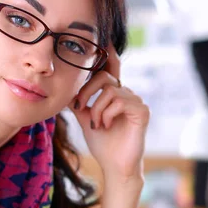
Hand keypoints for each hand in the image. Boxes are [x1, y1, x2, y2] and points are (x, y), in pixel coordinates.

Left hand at [72, 43, 149, 180]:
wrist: (114, 166)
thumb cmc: (102, 144)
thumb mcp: (86, 118)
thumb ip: (80, 101)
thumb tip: (65, 88)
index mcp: (116, 94)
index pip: (111, 69)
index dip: (108, 55)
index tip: (104, 41)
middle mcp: (128, 94)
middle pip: (104, 76)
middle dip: (87, 91)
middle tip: (80, 107)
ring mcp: (137, 102)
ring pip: (110, 90)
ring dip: (96, 109)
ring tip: (97, 124)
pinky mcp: (142, 112)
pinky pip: (119, 101)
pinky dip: (106, 114)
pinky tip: (106, 126)